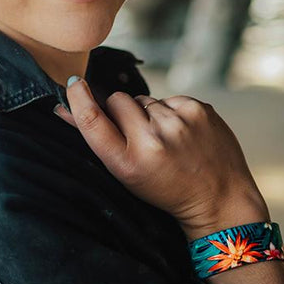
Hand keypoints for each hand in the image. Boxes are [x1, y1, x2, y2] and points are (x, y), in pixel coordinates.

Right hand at [54, 78, 269, 240]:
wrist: (218, 199)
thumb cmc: (165, 188)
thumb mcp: (126, 172)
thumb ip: (99, 138)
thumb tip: (64, 106)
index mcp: (128, 163)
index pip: (93, 120)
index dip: (79, 99)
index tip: (75, 84)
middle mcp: (152, 140)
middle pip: (118, 100)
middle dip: (122, 111)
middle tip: (138, 135)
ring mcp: (178, 122)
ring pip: (144, 99)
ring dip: (149, 113)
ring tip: (165, 140)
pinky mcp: (198, 109)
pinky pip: (169, 98)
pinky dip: (171, 112)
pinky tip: (182, 134)